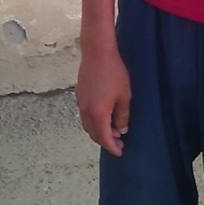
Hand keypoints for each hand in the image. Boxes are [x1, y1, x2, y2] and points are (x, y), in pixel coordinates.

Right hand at [76, 26, 130, 157]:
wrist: (97, 53)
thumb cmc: (114, 73)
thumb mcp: (124, 96)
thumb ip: (122, 115)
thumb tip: (121, 129)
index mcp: (98, 114)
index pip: (104, 138)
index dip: (112, 147)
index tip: (120, 152)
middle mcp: (86, 112)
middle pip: (94, 134)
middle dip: (106, 140)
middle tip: (119, 141)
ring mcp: (80, 104)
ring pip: (88, 125)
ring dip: (99, 131)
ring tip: (113, 130)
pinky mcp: (79, 96)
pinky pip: (85, 116)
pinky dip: (94, 122)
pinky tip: (103, 117)